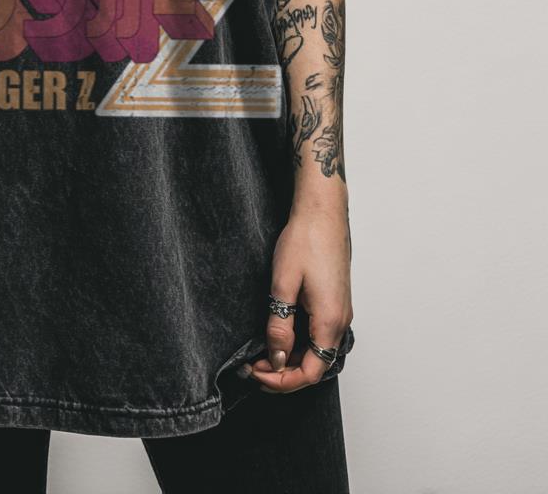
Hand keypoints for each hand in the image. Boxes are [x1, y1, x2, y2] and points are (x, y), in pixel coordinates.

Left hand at [246, 203, 352, 393]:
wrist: (322, 212)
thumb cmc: (305, 240)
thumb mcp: (283, 284)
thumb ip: (280, 325)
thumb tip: (277, 358)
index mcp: (330, 321)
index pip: (310, 372)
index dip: (282, 381)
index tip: (256, 373)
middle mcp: (341, 321)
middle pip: (315, 366)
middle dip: (283, 373)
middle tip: (252, 366)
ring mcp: (340, 311)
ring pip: (317, 351)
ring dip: (291, 358)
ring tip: (261, 353)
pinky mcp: (335, 302)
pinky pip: (319, 335)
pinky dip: (300, 343)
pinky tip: (279, 335)